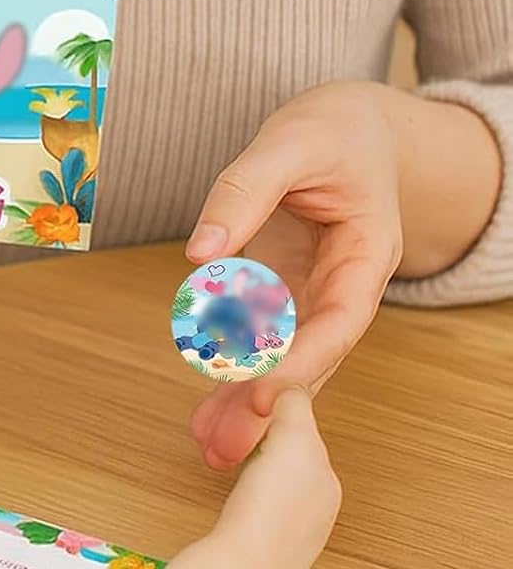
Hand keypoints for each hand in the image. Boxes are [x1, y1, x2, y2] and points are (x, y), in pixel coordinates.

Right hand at [159, 388, 340, 568]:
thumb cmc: (270, 507)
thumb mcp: (292, 439)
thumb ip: (294, 405)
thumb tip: (290, 386)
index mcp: (327, 479)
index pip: (304, 430)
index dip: (274, 413)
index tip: (248, 405)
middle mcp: (319, 507)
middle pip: (288, 456)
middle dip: (260, 441)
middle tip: (229, 433)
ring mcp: (294, 532)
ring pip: (271, 482)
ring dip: (250, 467)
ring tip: (226, 461)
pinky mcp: (268, 551)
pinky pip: (257, 508)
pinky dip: (245, 495)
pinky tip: (233, 498)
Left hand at [185, 83, 403, 469]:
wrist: (350, 123)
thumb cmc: (331, 128)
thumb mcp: (288, 144)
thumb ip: (242, 192)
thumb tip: (199, 253)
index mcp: (368, 251)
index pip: (340, 318)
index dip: (303, 358)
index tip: (261, 391)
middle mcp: (347, 281)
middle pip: (313, 353)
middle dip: (273, 401)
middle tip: (228, 445)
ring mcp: (315, 288)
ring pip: (286, 353)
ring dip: (250, 399)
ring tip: (210, 443)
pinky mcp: (286, 286)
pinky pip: (264, 334)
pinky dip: (237, 367)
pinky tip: (208, 407)